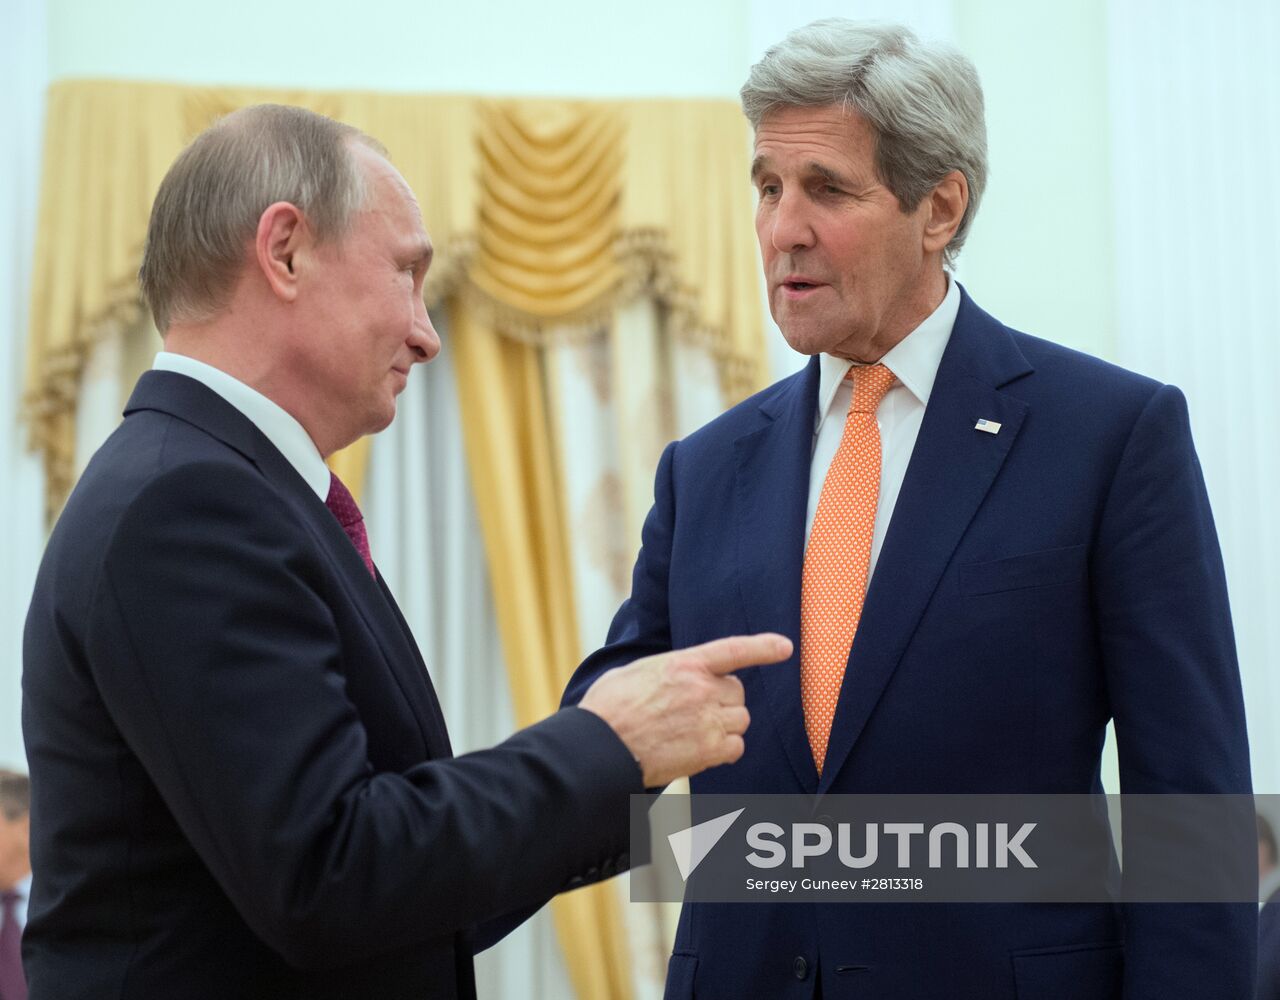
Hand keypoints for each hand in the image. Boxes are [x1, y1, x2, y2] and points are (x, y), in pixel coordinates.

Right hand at [579, 634, 792, 786]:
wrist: (599, 748)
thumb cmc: (608, 710)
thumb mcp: (635, 673)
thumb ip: (665, 671)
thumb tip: (671, 679)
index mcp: (684, 664)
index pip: (733, 650)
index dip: (763, 648)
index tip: (785, 647)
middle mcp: (702, 689)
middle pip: (737, 692)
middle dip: (723, 700)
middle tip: (695, 711)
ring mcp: (708, 720)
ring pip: (740, 719)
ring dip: (724, 725)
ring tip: (692, 732)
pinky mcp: (708, 750)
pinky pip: (736, 747)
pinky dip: (724, 749)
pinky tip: (700, 750)